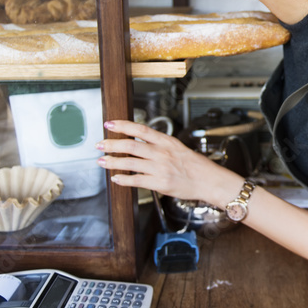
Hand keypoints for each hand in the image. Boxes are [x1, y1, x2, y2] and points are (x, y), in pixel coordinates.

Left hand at [95, 120, 238, 205]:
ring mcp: (160, 168)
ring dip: (112, 161)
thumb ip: (159, 145)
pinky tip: (115, 178)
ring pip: (129, 162)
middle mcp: (161, 153)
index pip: (140, 129)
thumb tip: (140, 142)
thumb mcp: (178, 148)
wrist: (209, 180)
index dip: (122, 125)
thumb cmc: (195, 165)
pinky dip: (123, 179)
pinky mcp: (159, 183)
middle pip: (130, 145)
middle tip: (99, 144)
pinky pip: (136, 180)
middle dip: (111, 144)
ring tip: (102, 161)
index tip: (110, 124)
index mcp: (166, 141)